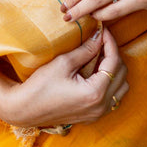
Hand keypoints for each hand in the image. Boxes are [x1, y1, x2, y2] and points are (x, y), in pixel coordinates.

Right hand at [3, 27, 128, 128]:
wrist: (24, 109)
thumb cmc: (40, 86)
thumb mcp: (63, 63)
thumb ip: (86, 49)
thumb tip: (99, 35)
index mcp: (95, 93)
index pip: (114, 62)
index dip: (110, 43)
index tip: (104, 30)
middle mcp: (101, 106)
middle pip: (122, 74)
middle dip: (114, 55)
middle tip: (101, 41)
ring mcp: (98, 113)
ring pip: (121, 87)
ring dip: (114, 70)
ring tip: (100, 56)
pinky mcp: (92, 116)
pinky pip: (112, 97)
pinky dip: (110, 83)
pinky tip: (96, 72)